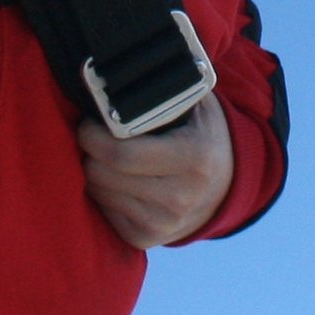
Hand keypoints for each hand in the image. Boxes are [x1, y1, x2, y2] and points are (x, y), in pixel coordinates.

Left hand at [78, 99, 234, 248]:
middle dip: (88, 151)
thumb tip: (119, 75)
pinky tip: (117, 179)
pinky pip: (102, 211)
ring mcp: (163, 224)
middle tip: (93, 135)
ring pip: (97, 192)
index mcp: (193, 158)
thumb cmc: (200, 134)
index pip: (120, 154)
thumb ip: (164, 91)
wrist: (225, 186)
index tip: (89, 122)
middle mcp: (180, 197)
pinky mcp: (145, 239)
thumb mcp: (196, 105)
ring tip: (107, 156)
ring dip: (93, 170)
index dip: (92, 135)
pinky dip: (102, 192)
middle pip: (102, 174)